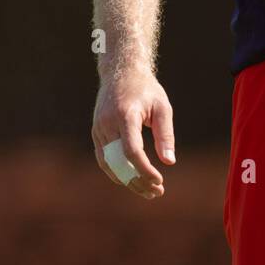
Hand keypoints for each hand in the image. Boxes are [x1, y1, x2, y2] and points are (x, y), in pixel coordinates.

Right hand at [92, 70, 175, 199]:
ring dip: (128, 181)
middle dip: (138, 181)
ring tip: (147, 191)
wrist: (120, 72)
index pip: (132, 151)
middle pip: (120, 163)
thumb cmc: (145, 89)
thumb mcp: (162, 107)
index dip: (145, 170)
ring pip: (110, 165)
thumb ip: (165, 134)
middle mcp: (107, 123)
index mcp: (125, 115)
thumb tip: (169, 162)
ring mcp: (98, 129)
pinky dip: (117, 172)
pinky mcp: (96, 133)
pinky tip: (132, 180)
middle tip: (157, 192)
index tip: (159, 181)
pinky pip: (104, 159)